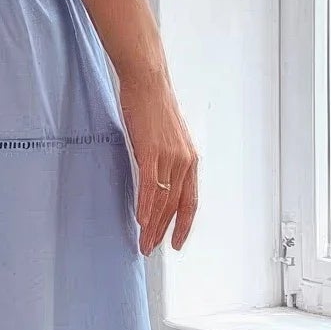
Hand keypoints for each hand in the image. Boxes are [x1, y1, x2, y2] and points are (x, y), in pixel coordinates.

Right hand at [118, 72, 198, 254]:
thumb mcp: (165, 138)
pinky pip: (150, 185)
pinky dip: (146, 205)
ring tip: (144, 241)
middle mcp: (184, 161)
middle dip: (163, 231)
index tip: (176, 242)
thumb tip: (155, 179)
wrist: (147, 82)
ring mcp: (169, 157)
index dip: (183, 224)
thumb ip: (164, 160)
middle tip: (151, 247)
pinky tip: (141, 220)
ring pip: (162, 200)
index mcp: (189, 159)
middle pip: (175, 206)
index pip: (189, 201)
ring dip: (152, 225)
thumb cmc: (153, 106)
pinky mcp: (152, 151)